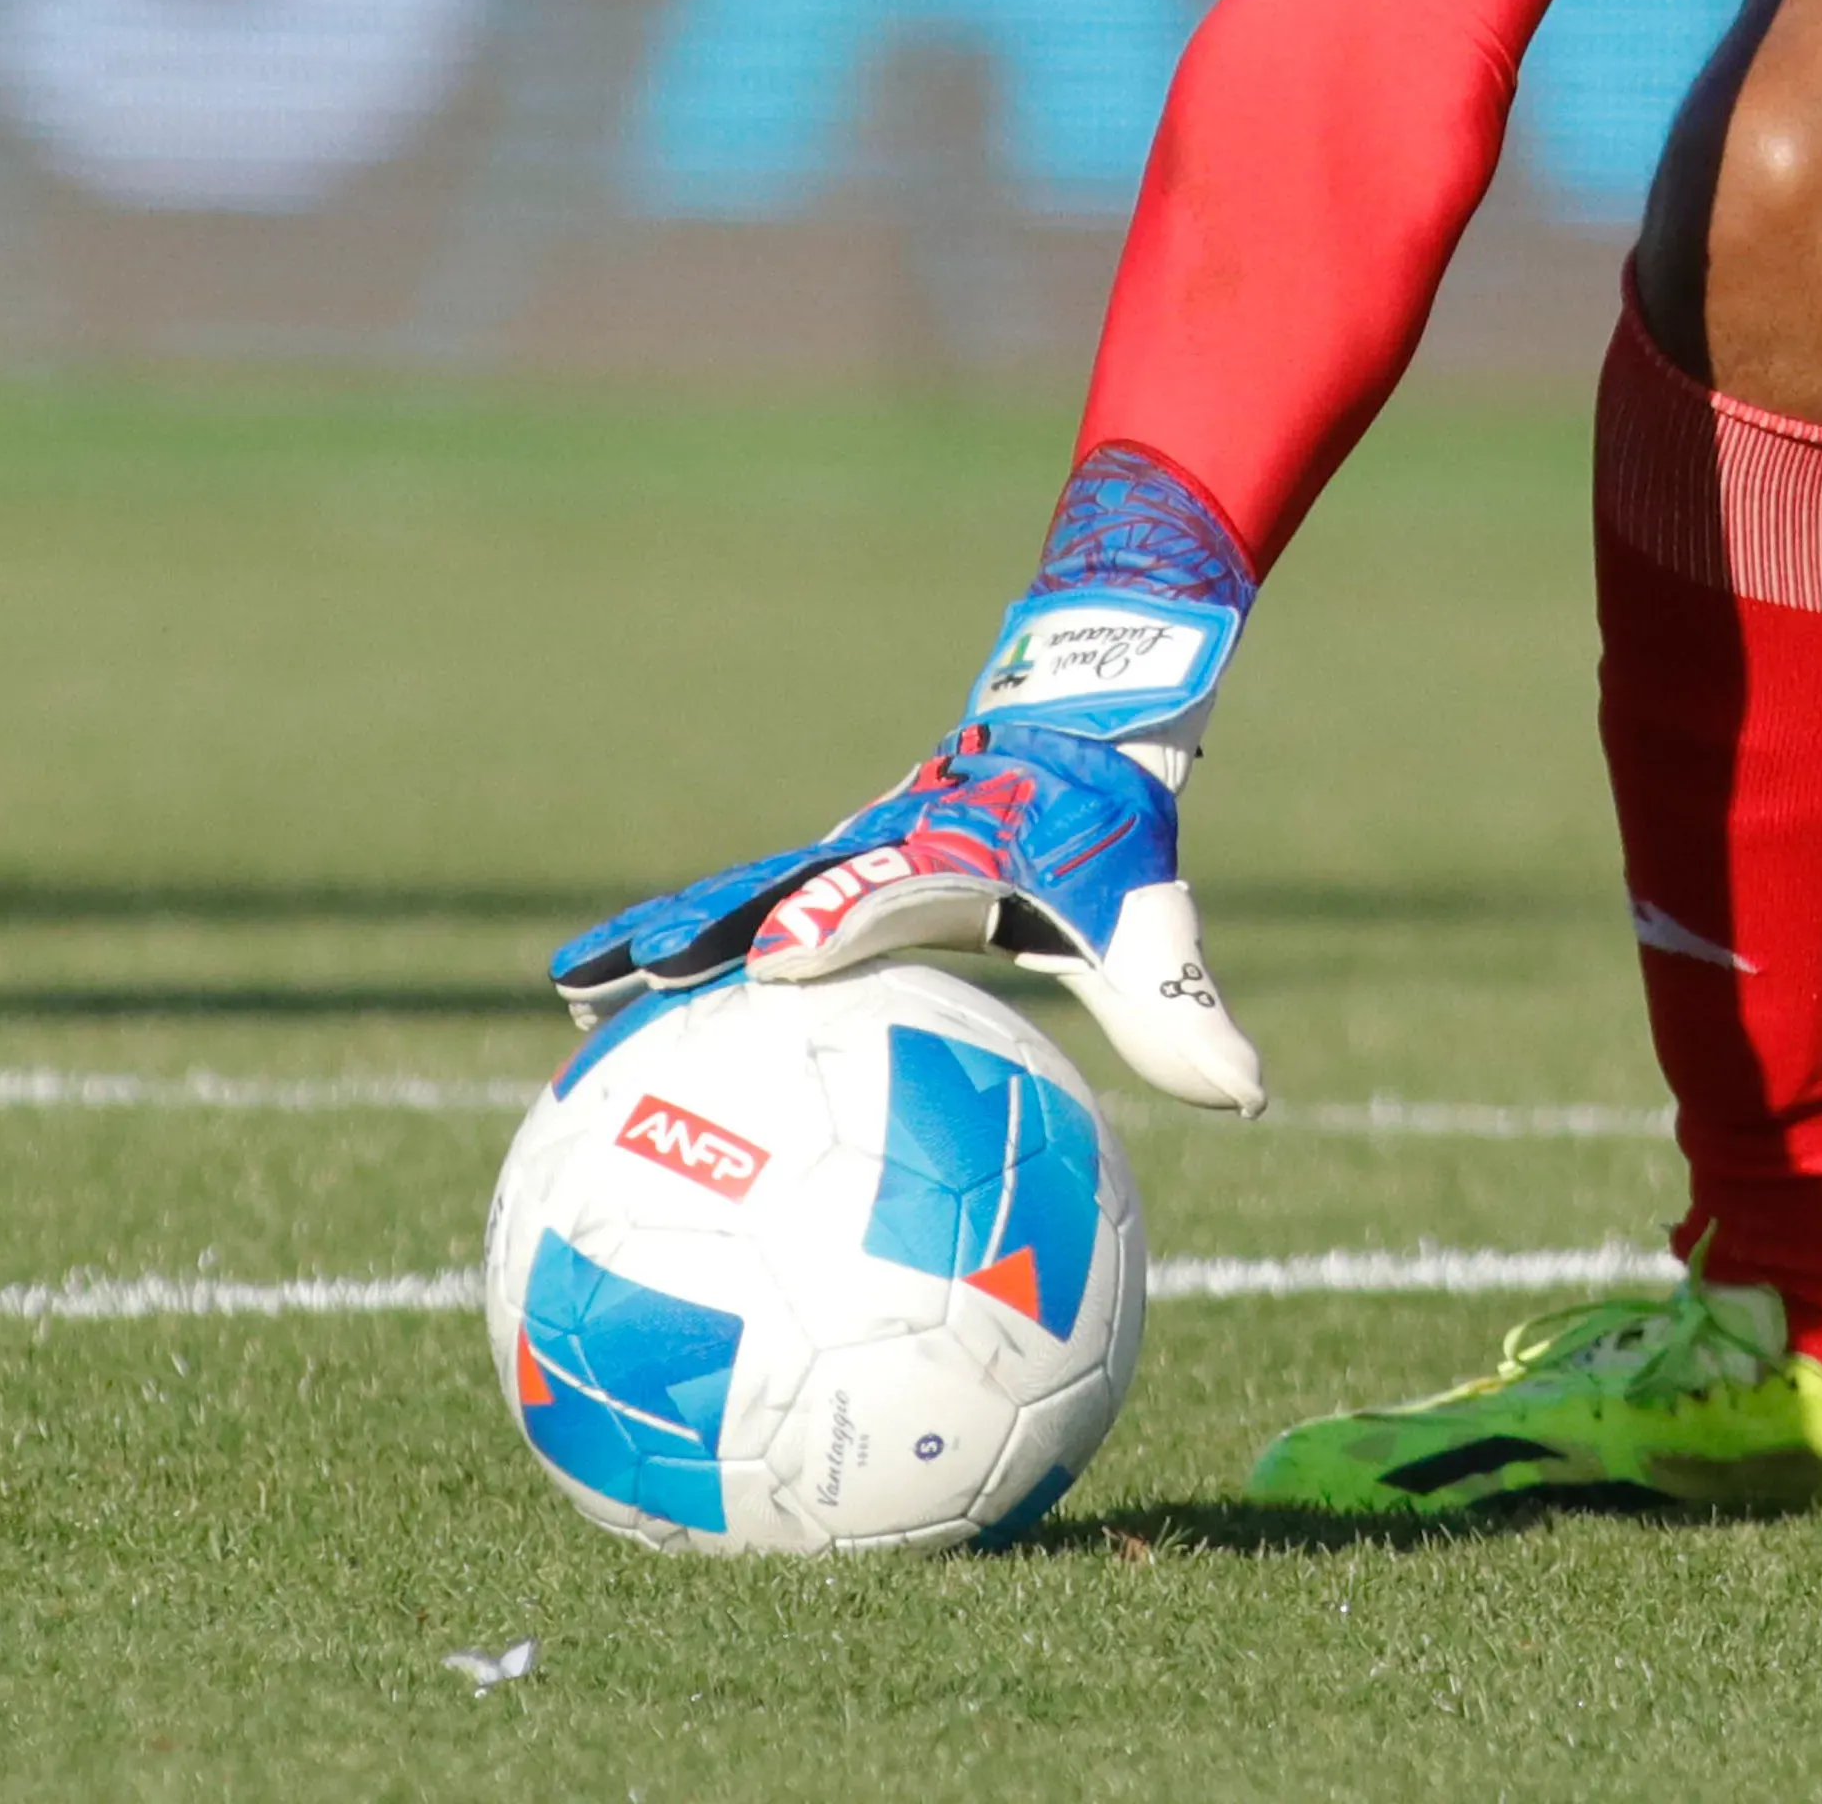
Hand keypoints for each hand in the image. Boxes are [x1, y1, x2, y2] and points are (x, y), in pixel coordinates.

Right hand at [546, 453, 1271, 1111]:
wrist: (1076, 719)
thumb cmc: (1106, 822)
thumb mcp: (1151, 914)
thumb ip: (1183, 1006)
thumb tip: (1251, 1100)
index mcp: (950, 856)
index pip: (885, 890)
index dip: (834, 923)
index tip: (774, 963)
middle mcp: (876, 849)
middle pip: (767, 887)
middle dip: (690, 932)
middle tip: (603, 985)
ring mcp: (838, 852)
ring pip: (734, 892)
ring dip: (656, 936)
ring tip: (570, 997)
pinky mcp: (821, 867)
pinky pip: (741, 906)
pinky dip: (677, 944)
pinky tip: (616, 1009)